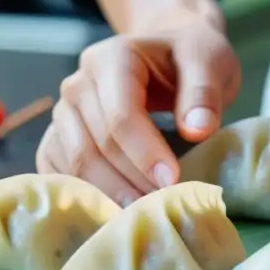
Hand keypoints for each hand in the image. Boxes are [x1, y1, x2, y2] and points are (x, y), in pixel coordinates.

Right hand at [36, 2, 239, 205]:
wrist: (169, 54)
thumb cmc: (190, 58)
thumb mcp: (209, 61)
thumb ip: (204, 92)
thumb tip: (197, 129)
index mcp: (112, 58)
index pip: (121, 116)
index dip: (145, 154)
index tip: (173, 182)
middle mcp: (78, 84)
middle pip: (96, 145)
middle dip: (131, 182)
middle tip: (164, 208)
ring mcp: (64, 112)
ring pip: (76, 163)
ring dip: (110, 194)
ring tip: (146, 215)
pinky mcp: (60, 137)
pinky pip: (60, 173)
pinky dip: (86, 196)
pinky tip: (116, 213)